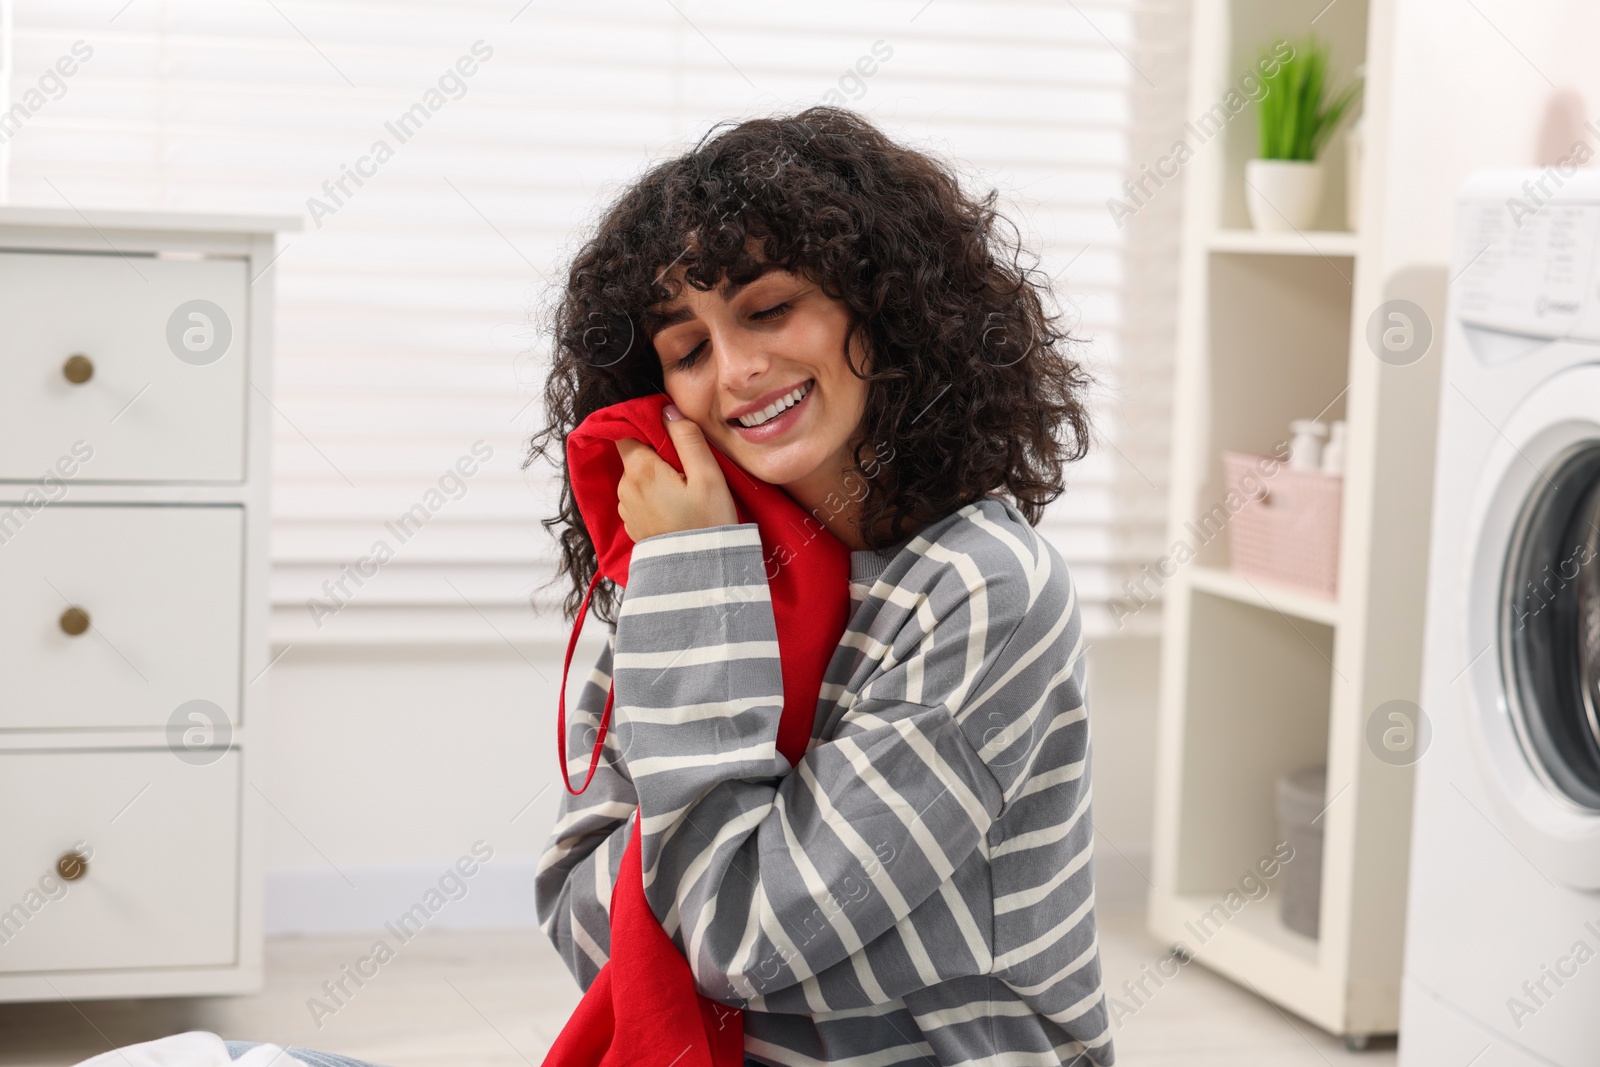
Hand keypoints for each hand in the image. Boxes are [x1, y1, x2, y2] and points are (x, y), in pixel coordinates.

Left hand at [614, 404, 737, 540]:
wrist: (699, 576)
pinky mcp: (633, 526)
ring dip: (656, 478)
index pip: (626, 433)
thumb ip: (687, 437)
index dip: (645, 428)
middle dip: (657, 456)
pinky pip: (640, 500)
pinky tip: (677, 509)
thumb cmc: (708, 522)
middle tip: (688, 470)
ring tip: (685, 493)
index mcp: (640, 470)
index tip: (670, 436)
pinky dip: (654, 498)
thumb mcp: (707, 475)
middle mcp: (625, 488)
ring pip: (637, 478)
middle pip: (635, 457)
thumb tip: (667, 409)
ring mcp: (626, 509)